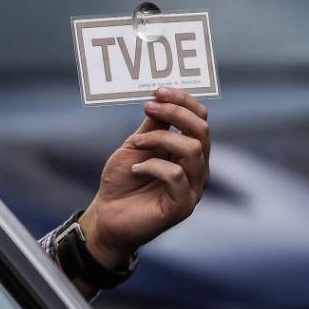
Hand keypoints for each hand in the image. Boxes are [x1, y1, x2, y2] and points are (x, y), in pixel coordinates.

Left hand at [79, 88, 210, 270]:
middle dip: (176, 113)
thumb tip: (161, 99)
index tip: (157, 91)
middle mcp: (197, 168)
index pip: (200, 119)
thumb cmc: (122, 181)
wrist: (107, 217)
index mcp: (189, 151)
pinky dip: (153, 166)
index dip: (183, 101)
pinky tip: (135, 169)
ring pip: (193, 150)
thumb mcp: (136, 146)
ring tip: (136, 143)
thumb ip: (153, 127)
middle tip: (148, 107)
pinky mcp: (182, 206)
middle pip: (202, 131)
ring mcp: (193, 188)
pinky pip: (176, 176)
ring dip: (161, 139)